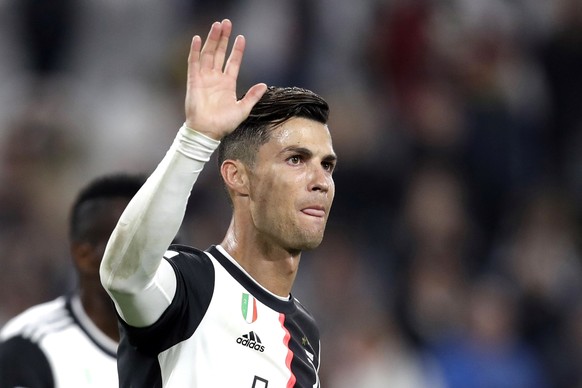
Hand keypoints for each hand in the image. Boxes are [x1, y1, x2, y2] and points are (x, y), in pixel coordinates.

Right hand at [184, 19, 266, 139]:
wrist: (208, 132)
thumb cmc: (224, 124)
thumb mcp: (243, 109)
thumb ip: (252, 96)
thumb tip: (264, 85)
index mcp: (227, 84)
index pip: (233, 62)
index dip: (237, 50)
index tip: (241, 37)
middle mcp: (215, 78)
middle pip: (220, 53)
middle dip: (223, 38)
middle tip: (226, 23)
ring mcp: (204, 78)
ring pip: (208, 54)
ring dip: (212, 40)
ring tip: (217, 26)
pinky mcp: (193, 81)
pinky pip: (193, 63)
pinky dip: (194, 51)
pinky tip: (197, 39)